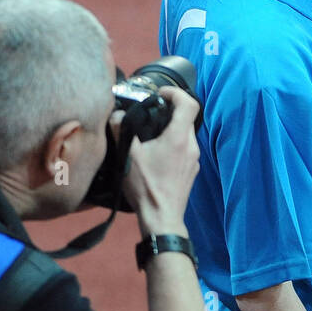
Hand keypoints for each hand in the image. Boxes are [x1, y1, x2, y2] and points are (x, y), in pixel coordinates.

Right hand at [120, 87, 200, 236]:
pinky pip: (185, 149)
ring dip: (170, 130)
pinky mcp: (191, 171)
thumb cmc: (146, 187)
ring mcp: (194, 160)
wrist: (162, 217)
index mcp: (178, 137)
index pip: (189, 103)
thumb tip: (117, 114)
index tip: (160, 93)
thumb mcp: (128, 156)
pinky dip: (173, 144)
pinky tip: (156, 155)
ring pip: (185, 135)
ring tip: (149, 135)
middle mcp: (191, 146)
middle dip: (169, 112)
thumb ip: (122, 130)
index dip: (176, 93)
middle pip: (186, 119)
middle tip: (149, 113)